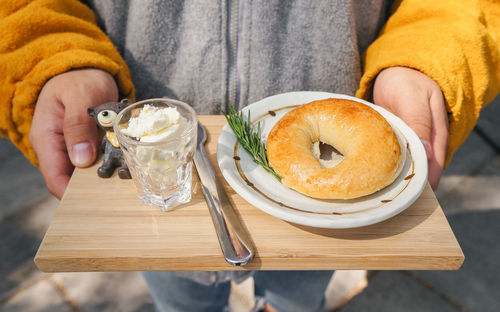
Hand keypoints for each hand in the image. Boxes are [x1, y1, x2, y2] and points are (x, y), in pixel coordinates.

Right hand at [29, 69, 118, 198]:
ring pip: (85, 174)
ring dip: (102, 178)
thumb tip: (81, 160)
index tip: (93, 202)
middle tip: (116, 194)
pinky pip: (96, 162)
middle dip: (91, 190)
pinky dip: (109, 165)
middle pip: (70, 180)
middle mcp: (57, 148)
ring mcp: (72, 148)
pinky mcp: (87, 146)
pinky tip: (125, 167)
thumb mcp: (80, 95)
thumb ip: (78, 125)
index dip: (70, 194)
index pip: (54, 177)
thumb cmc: (80, 79)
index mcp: (47, 138)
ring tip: (124, 182)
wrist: (87, 70)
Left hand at [373, 66, 448, 189]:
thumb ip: (419, 123)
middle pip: (416, 171)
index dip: (422, 185)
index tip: (408, 200)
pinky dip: (378, 164)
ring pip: (400, 166)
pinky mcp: (392, 141)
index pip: (432, 168)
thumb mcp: (413, 99)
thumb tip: (428, 155)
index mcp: (435, 137)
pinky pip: (387, 156)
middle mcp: (422, 143)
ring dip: (389, 177)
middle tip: (384, 200)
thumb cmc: (407, 81)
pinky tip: (365, 173)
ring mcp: (406, 143)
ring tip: (371, 192)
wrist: (394, 70)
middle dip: (403, 186)